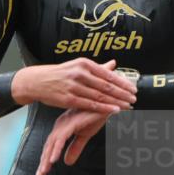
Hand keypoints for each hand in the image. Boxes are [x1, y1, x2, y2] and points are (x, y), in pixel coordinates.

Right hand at [11, 58, 135, 114]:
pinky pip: (90, 104)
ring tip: (128, 106)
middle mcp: (80, 73)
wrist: (38, 81)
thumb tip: (114, 64)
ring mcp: (74, 86)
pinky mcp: (68, 98)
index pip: (108, 74)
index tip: (134, 88)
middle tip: (135, 98)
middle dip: (123, 93)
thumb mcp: (78, 66)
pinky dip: (104, 108)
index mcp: (85, 64)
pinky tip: (114, 110)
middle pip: (106, 85)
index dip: (122, 82)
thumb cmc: (60, 74)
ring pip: (100, 95)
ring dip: (116, 102)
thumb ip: (97, 67)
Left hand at [35, 108, 111, 174]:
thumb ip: (75, 148)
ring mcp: (65, 124)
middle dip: (43, 162)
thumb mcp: (84, 136)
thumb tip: (66, 162)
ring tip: (44, 171)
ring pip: (52, 144)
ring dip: (47, 158)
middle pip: (49, 146)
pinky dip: (56, 149)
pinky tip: (53, 160)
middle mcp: (60, 126)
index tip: (42, 174)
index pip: (51, 147)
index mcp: (62, 128)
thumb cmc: (95, 116)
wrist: (107, 106)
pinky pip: (61, 138)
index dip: (45, 160)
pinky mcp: (72, 123)